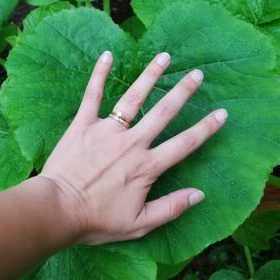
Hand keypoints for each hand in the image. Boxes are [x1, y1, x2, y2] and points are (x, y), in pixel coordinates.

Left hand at [39, 51, 227, 245]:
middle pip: (162, 113)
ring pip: (133, 98)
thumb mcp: (139, 224)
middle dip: (182, 92)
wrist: (58, 210)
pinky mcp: (82, 125)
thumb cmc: (96, 220)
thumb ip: (171, 208)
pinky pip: (92, 95)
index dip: (205, 129)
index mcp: (146, 166)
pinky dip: (99, 74)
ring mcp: (106, 131)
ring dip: (149, 76)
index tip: (222, 113)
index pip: (184, 144)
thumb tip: (200, 194)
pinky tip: (107, 55)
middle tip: (197, 74)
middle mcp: (131, 143)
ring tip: (163, 57)